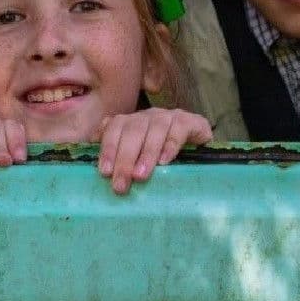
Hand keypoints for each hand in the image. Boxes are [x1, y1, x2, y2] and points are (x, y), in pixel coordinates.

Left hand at [95, 108, 211, 194]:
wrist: (199, 144)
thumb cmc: (162, 155)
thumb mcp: (139, 155)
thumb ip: (119, 157)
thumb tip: (100, 170)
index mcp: (133, 121)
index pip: (115, 127)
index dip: (108, 147)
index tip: (104, 171)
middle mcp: (149, 116)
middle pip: (133, 129)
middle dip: (124, 157)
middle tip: (120, 184)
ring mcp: (170, 116)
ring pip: (155, 129)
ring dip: (146, 153)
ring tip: (140, 176)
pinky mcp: (192, 122)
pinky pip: (179, 130)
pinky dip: (170, 146)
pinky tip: (165, 162)